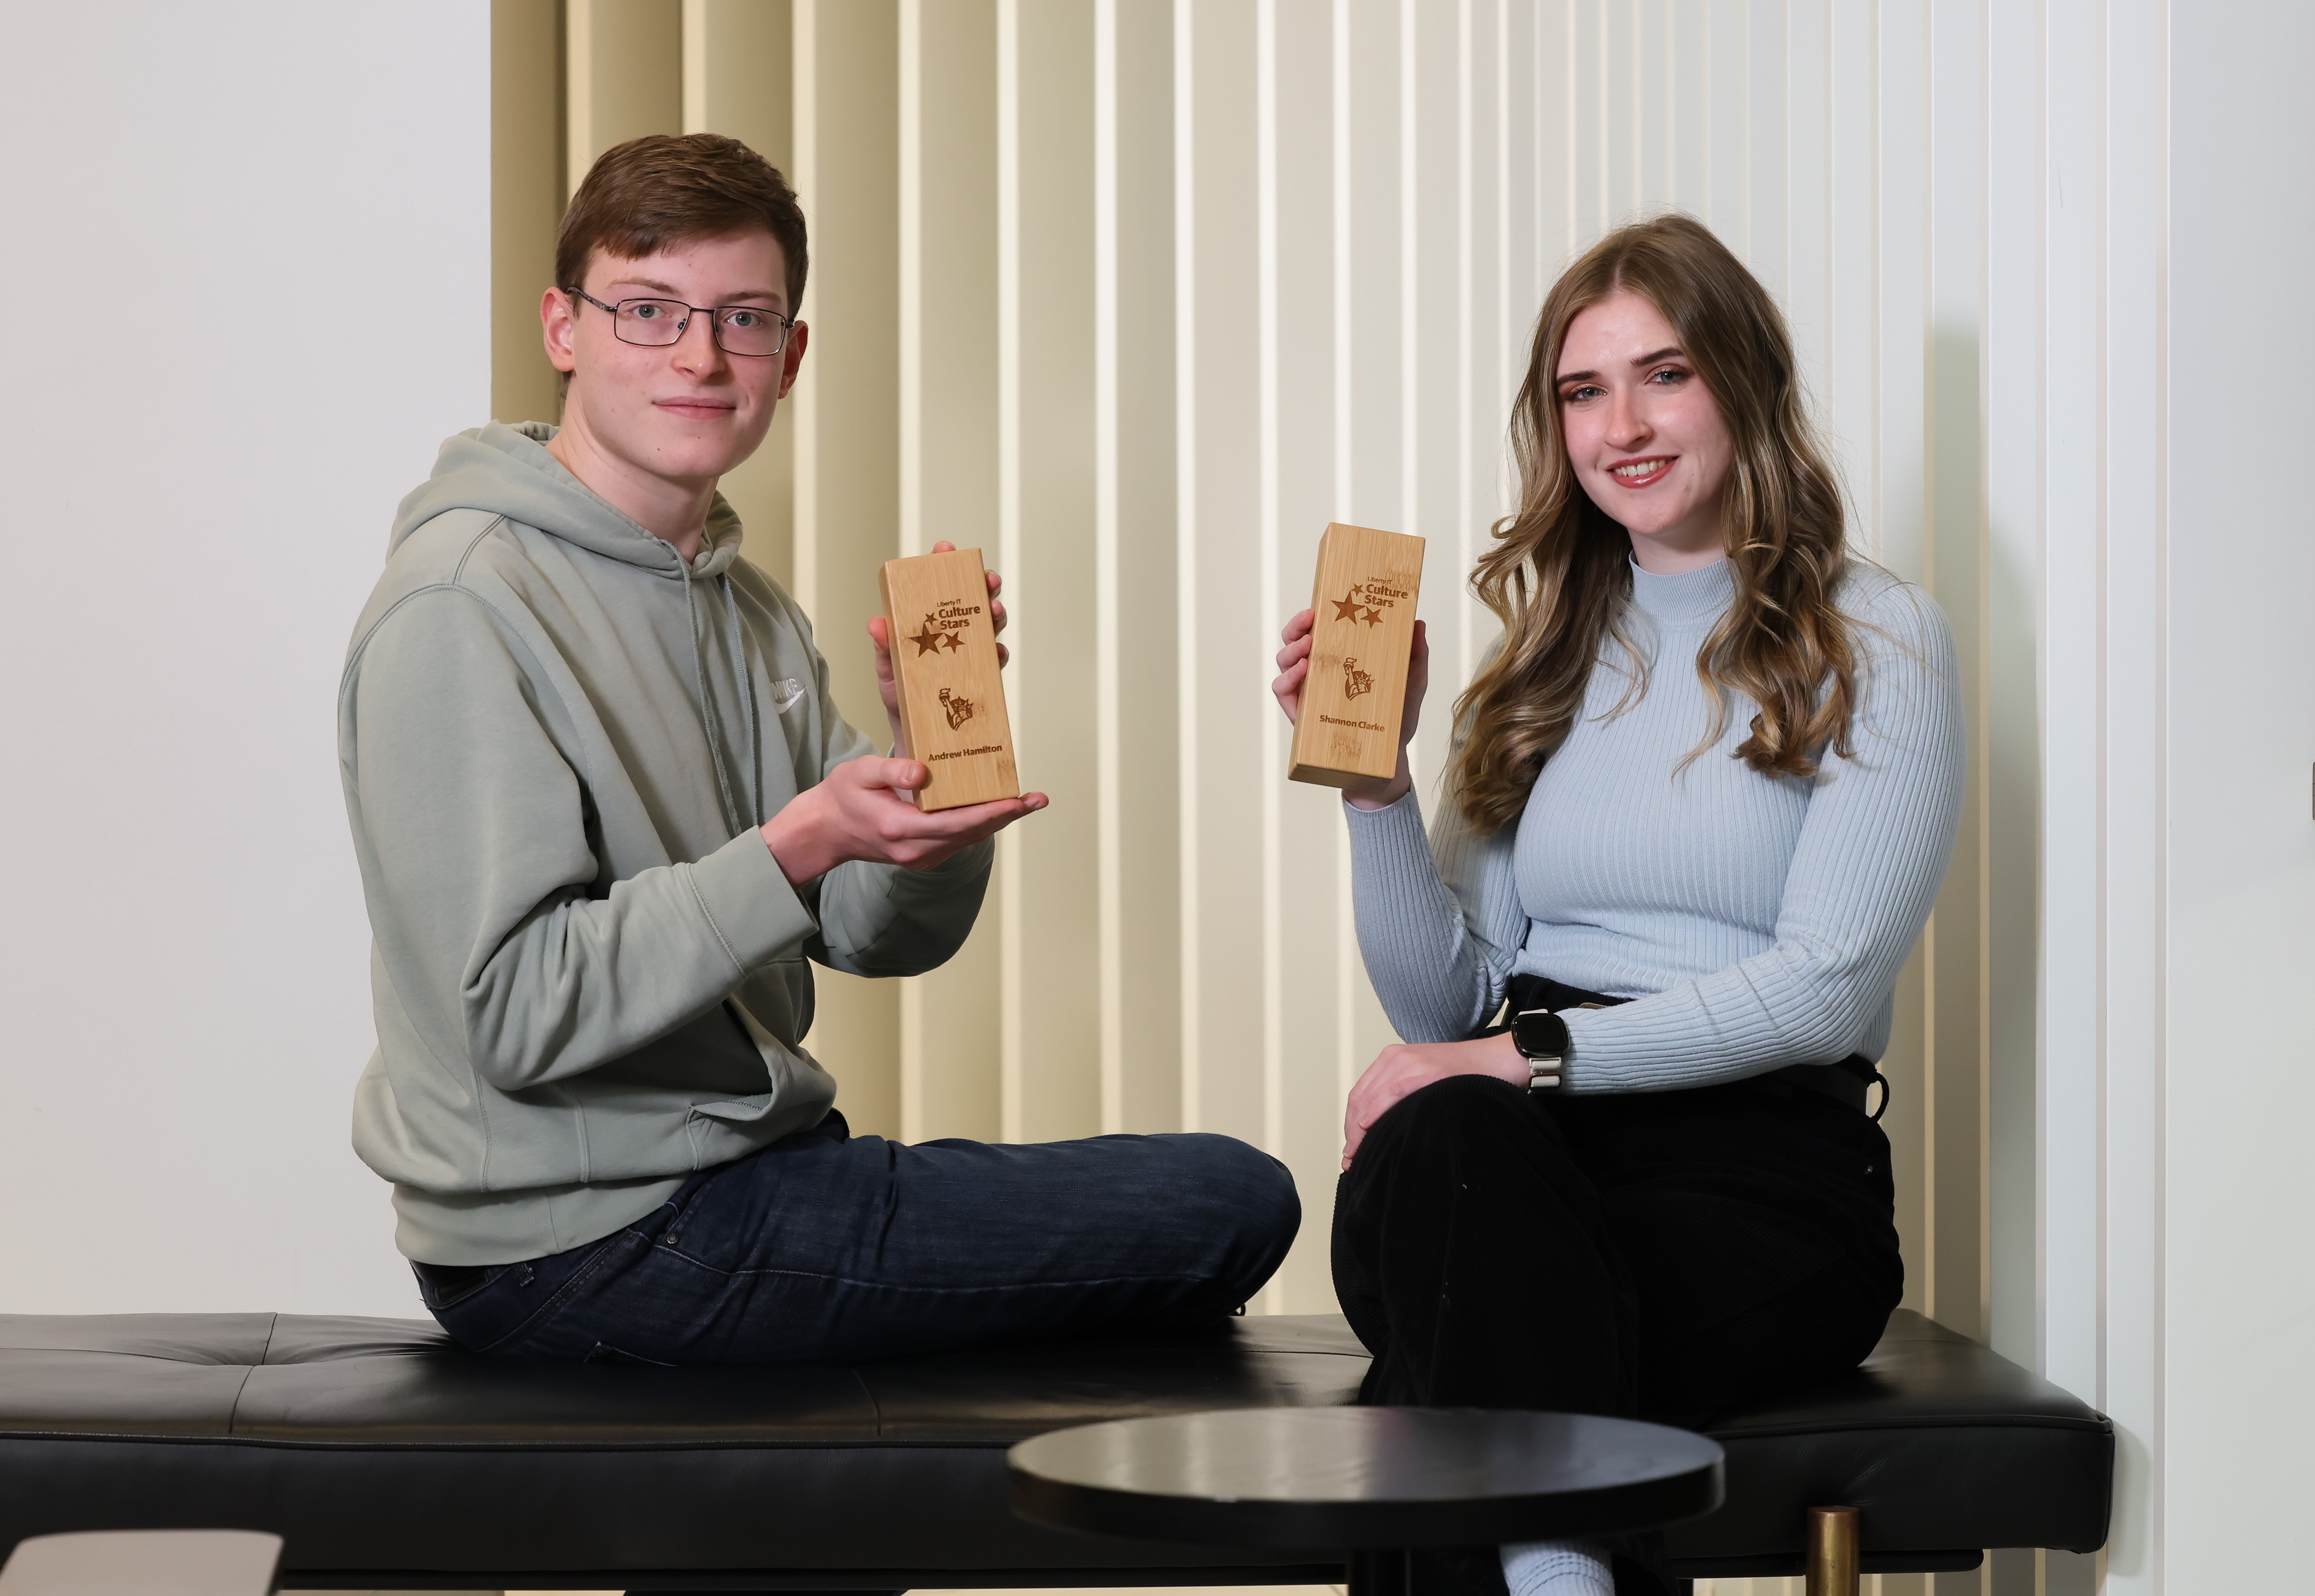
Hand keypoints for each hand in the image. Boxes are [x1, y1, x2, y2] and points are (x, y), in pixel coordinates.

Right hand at [760, 754, 1047, 886]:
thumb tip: (922, 772)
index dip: (994, 812)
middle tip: (1038, 798)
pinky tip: (994, 806)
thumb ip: (891, 770)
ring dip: (997, 820)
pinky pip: (959, 839)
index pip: (958, 823)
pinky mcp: (924, 856)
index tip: (1021, 800)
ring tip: (1026, 800)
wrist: (826, 831)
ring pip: (969, 838)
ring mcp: (921, 857)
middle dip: (1007, 815)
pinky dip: (979, 824)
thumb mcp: (860, 773)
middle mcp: (916, 850)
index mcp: (902, 829)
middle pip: (973, 833)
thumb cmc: (842, 797)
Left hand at [869, 540, 1010, 751]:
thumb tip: (876, 623)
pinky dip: (998, 653)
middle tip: (986, 579)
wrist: (915, 733)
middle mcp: (953, 633)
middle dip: (982, 584)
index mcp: (929, 623)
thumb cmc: (900, 695)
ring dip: (995, 614)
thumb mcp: (887, 670)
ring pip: (989, 624)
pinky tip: (996, 651)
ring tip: (994, 611)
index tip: (946, 549)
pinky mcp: (981, 676)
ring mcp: (970, 652)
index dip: (944, 564)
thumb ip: (884, 647)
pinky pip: (994, 660)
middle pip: (972, 599)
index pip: (937, 587)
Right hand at [1271, 610, 1428, 809]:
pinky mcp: (1299, 712)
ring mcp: (1307, 691)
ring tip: (1308, 645)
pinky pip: (1282, 690)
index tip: (1319, 605)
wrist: (1391, 755)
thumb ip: (1416, 653)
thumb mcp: (1412, 680)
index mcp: (1341, 657)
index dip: (1313, 614)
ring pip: (1285, 661)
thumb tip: (1418, 623)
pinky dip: (1286, 678)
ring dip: (1291, 649)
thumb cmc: (1398, 716)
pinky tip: (1303, 672)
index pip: (1320, 629)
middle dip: (1296, 626)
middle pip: (1295, 640)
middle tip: (1309, 619)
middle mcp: (1319, 671)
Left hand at [1340, 1033, 1526, 1168]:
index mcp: (1393, 1059)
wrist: (1501, 1059)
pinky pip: (1391, 1092)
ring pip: (1369, 1098)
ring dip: (1359, 1130)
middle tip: (1351, 1160)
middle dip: (1351, 1132)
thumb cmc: (1468, 1075)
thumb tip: (1382, 1131)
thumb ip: (1403, 1097)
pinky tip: (1368, 1129)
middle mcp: (1396, 1058)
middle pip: (1359, 1099)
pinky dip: (1375, 1112)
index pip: (1359, 1095)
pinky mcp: (1427, 1069)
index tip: (1351, 1151)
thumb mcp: (1426, 1081)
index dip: (1350, 1126)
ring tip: (1359, 1156)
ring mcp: (1411, 1062)